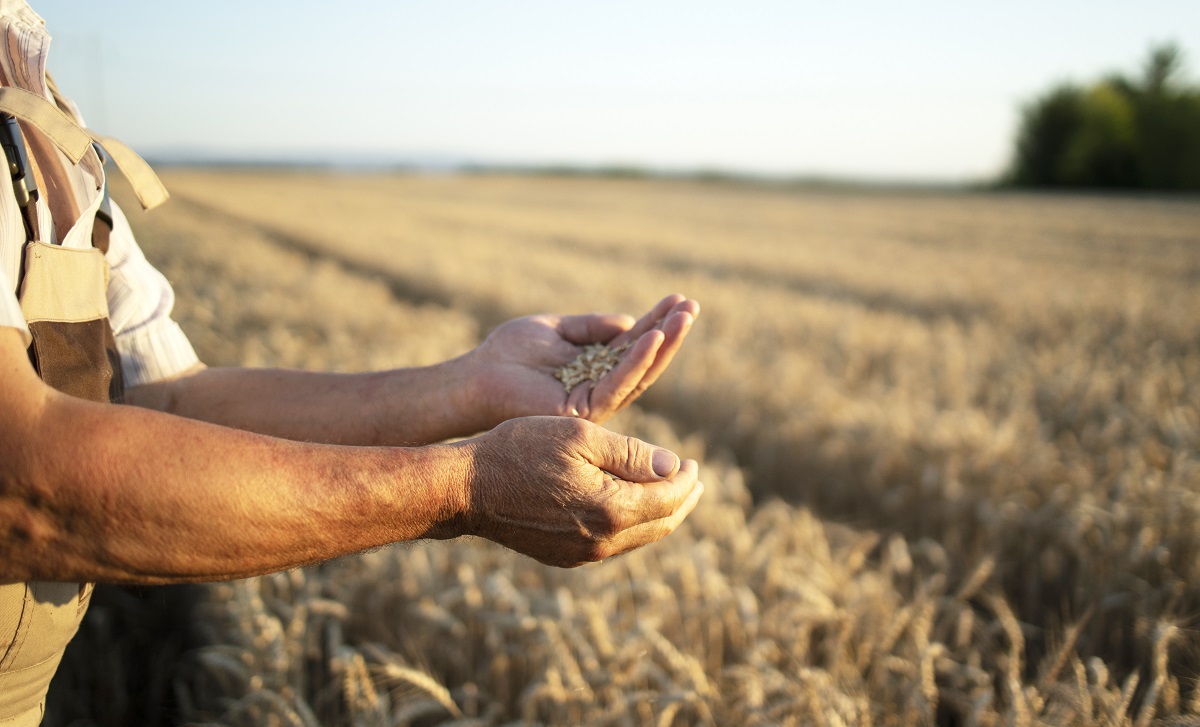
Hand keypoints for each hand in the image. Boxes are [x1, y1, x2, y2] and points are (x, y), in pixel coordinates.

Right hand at [443, 416, 702, 566]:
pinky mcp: (564, 556)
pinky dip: (631, 524)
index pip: (669, 498)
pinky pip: (613, 544)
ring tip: (669, 492)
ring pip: (639, 538)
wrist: (466, 489)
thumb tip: (674, 466)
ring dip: (659, 514)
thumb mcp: (580, 437)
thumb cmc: (520, 450)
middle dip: (682, 500)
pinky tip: (629, 506)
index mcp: (611, 510)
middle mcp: (602, 542)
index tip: (694, 462)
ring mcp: (582, 555)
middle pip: (661, 524)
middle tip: (694, 480)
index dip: (686, 479)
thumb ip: (632, 454)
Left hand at [471, 294, 698, 425]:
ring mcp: (594, 401)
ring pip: (639, 374)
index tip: (679, 299)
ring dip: (662, 345)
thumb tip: (630, 321)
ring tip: (682, 318)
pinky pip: (617, 384)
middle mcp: (600, 387)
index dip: (658, 322)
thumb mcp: (556, 328)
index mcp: (596, 367)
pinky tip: (652, 338)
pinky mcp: (583, 410)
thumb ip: (591, 326)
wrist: (476, 376)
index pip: (634, 344)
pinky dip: (636, 361)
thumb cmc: (509, 353)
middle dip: (670, 334)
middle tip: (692, 307)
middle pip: (645, 361)